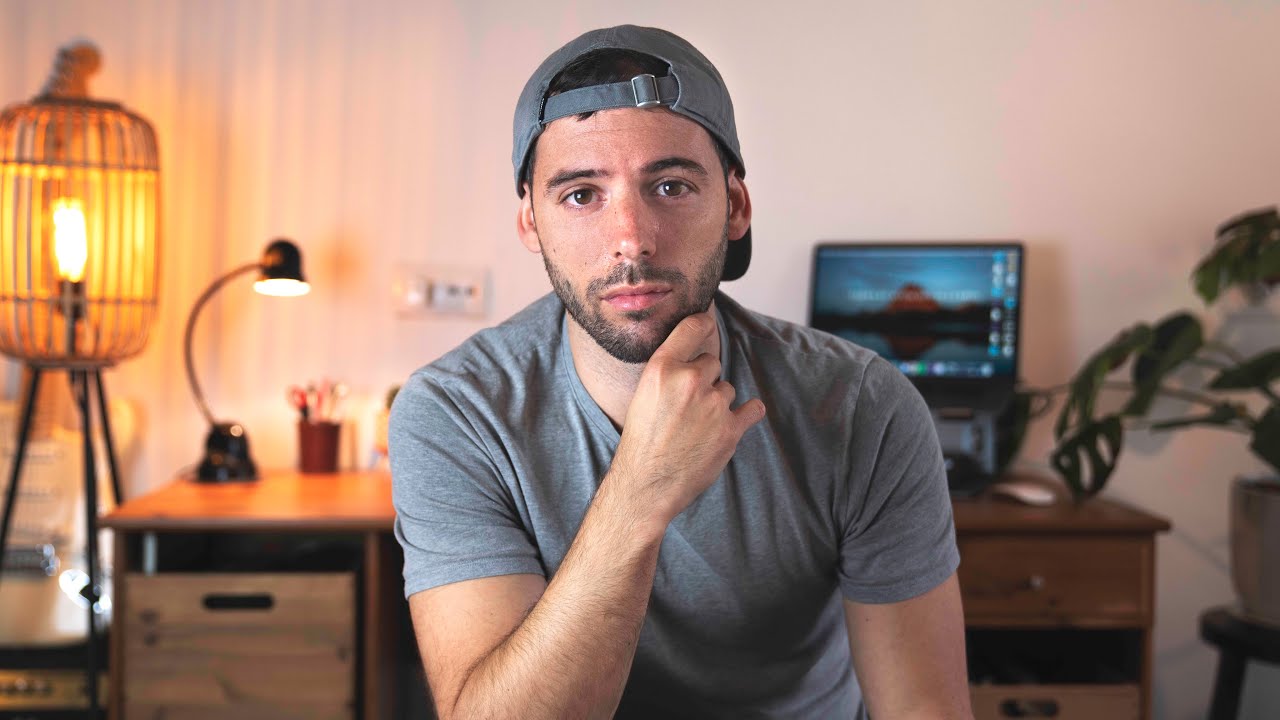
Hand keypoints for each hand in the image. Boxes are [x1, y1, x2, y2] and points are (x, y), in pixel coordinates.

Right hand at [608, 311, 765, 524]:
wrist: (646, 485)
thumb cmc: (641, 442)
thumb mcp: (643, 395)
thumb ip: (668, 373)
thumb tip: (693, 359)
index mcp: (662, 368)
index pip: (693, 327)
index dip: (703, 323)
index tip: (707, 324)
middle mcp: (689, 381)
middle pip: (712, 363)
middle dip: (704, 380)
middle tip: (687, 405)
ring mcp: (713, 405)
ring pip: (728, 389)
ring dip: (718, 403)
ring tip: (697, 426)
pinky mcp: (730, 429)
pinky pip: (752, 409)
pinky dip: (746, 415)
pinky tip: (733, 422)